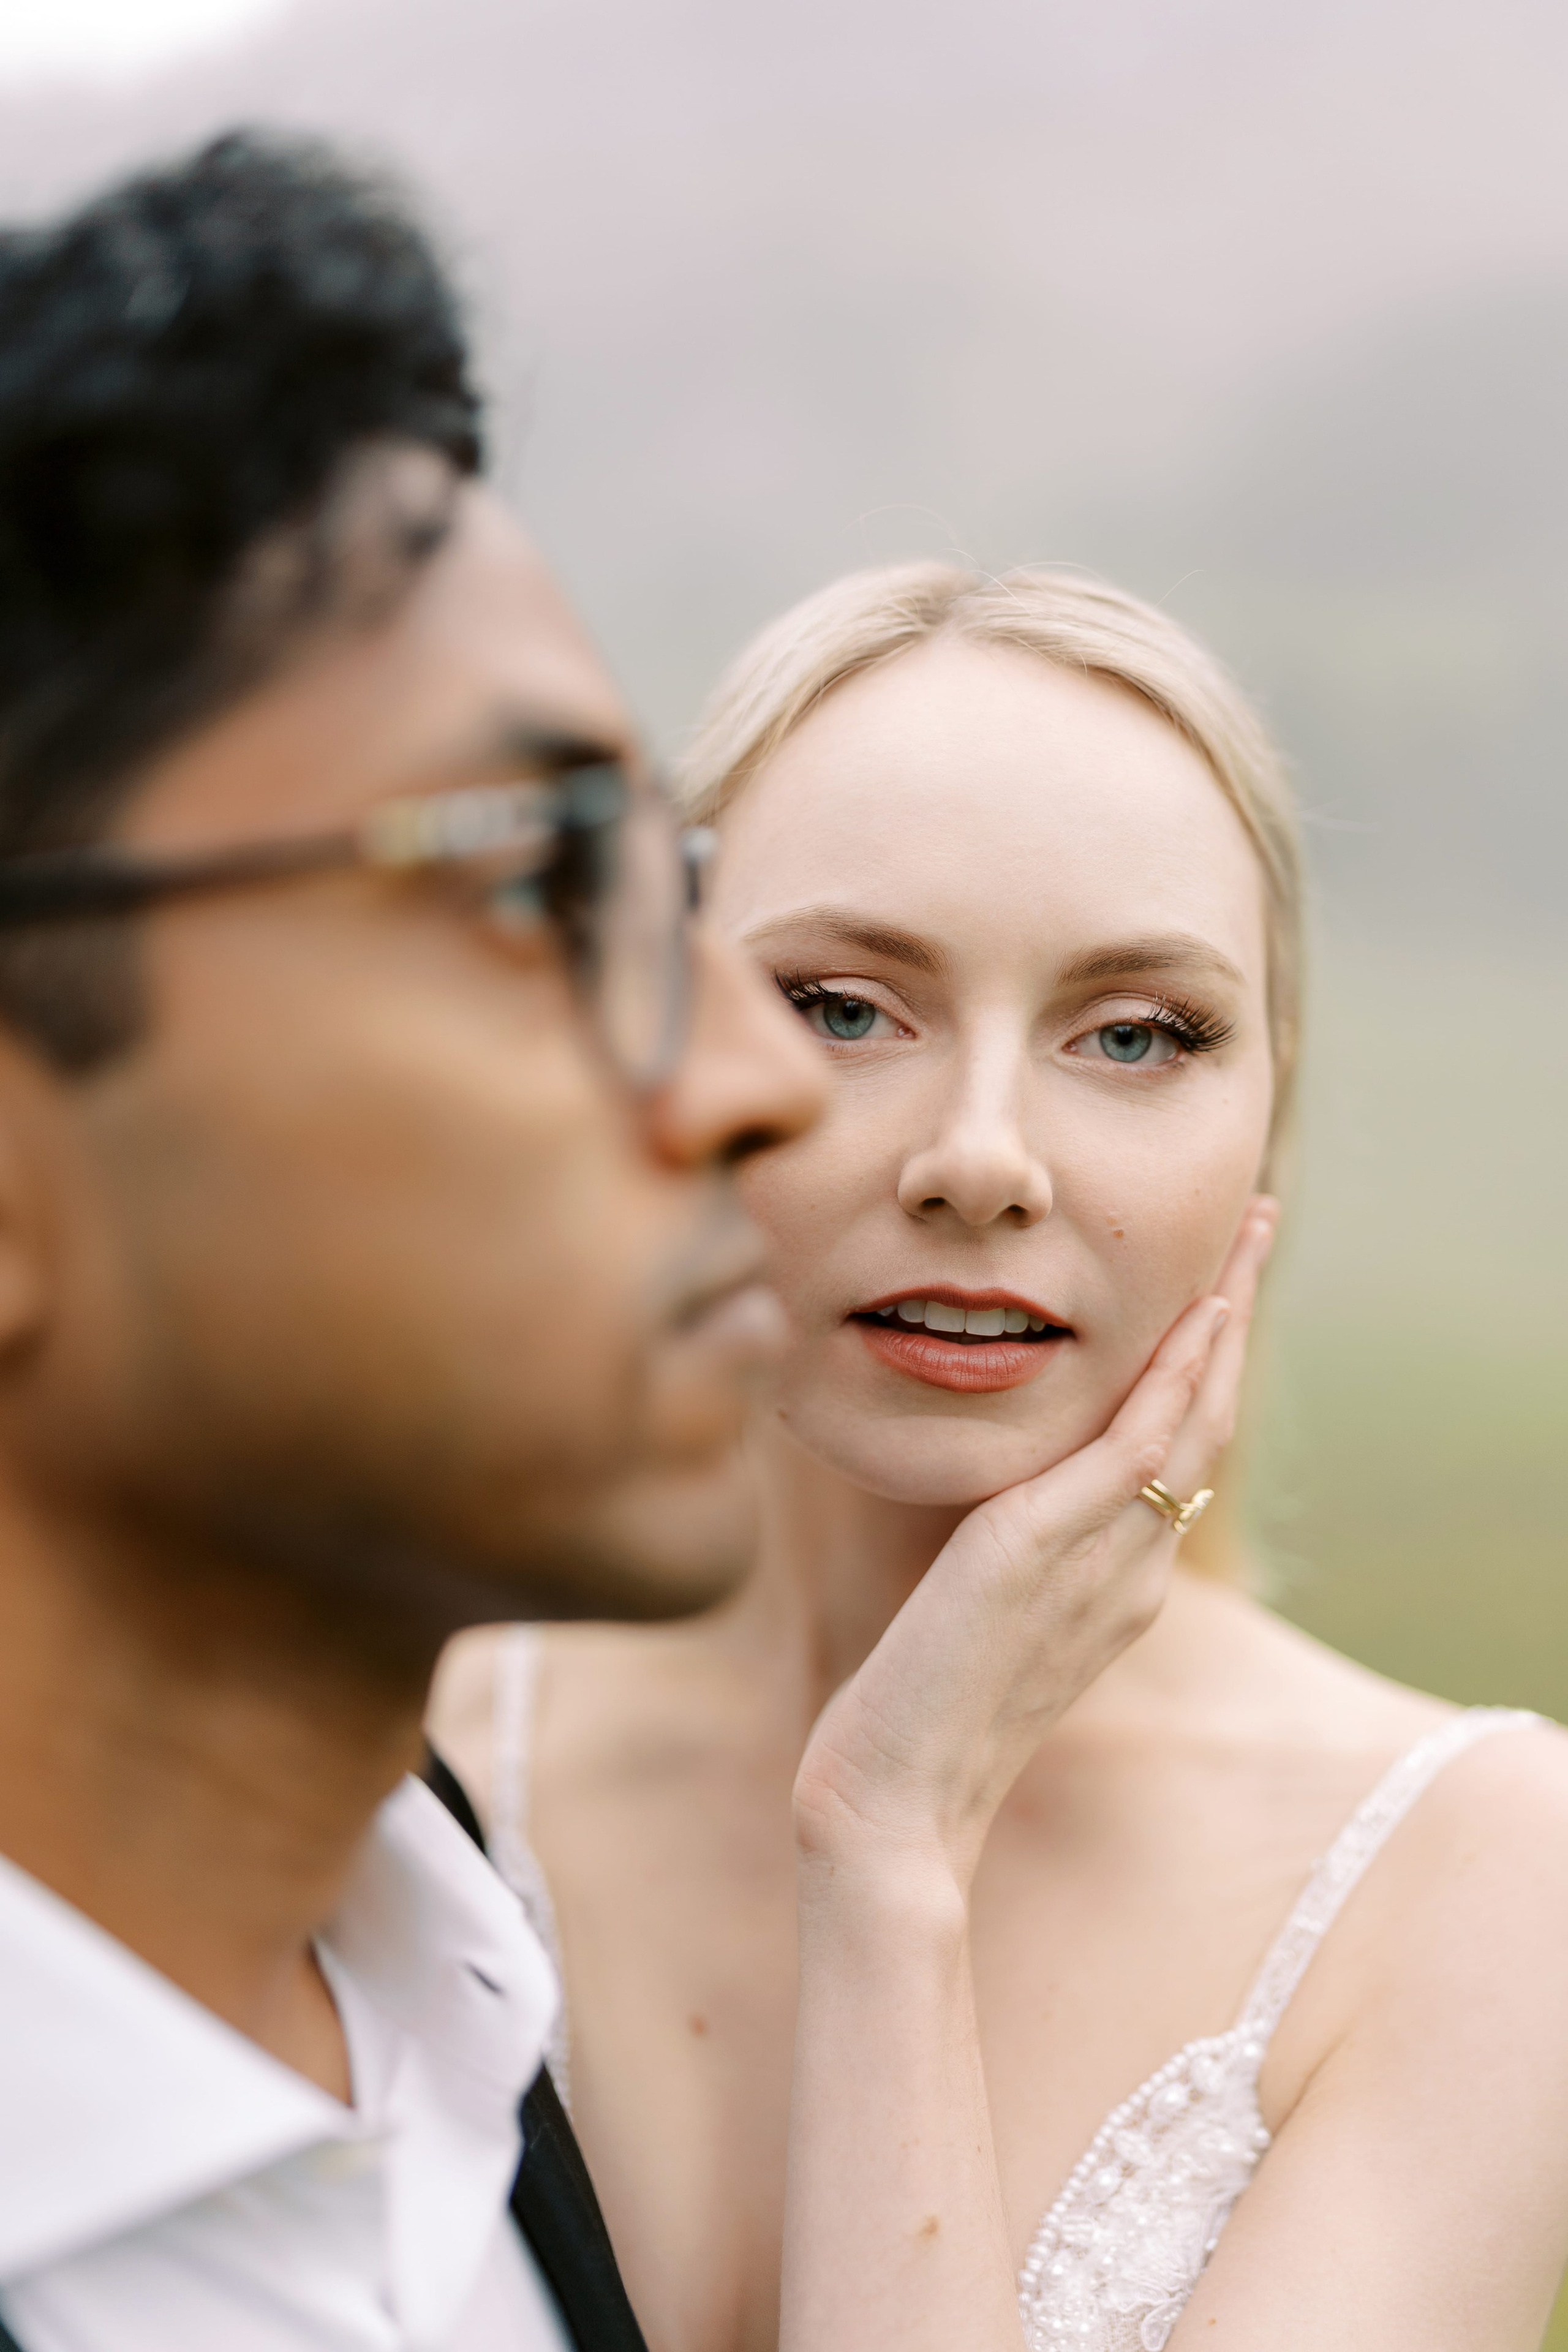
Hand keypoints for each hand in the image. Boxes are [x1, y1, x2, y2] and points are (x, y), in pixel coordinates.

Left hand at [793, 1199, 1277, 1896]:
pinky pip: (1135, 1448)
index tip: (1218, 1288)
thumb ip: (1012, 1558)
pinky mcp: (1044, 1549)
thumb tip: (999, 1502)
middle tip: (1256, 1230)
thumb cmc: (919, 1712)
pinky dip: (1170, 1378)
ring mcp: (1101, 1559)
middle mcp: (1131, 1565)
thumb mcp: (983, 1615)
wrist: (894, 1798)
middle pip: (1207, 1418)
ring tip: (1246, 1239)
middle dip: (1234, 1318)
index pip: (1182, 1449)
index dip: (1207, 1363)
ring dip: (1221, 1320)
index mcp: (1120, 1579)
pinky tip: (1190, 1316)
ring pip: (1189, 1418)